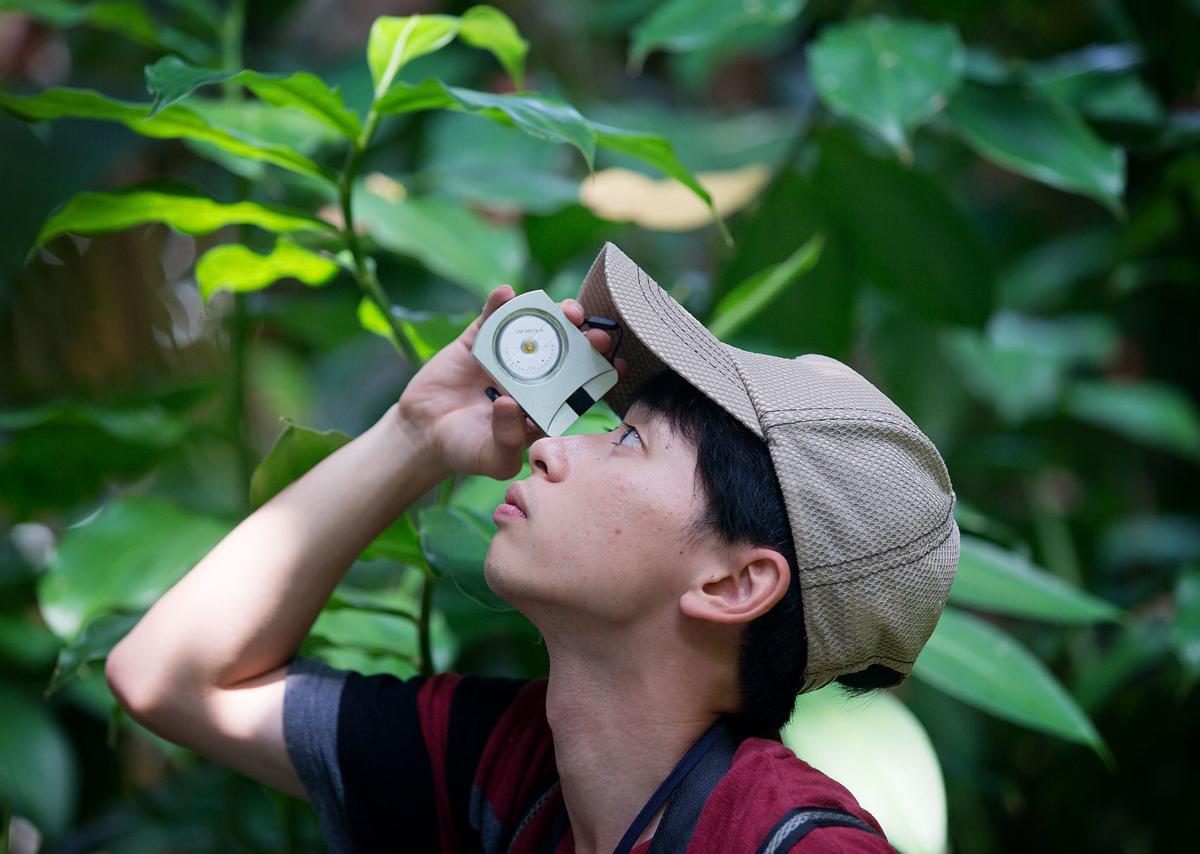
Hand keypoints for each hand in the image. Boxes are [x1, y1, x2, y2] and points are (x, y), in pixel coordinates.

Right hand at [396, 285, 627, 480]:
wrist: (422, 434)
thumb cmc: (465, 451)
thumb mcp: (493, 458)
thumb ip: (508, 439)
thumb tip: (511, 403)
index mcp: (544, 404)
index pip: (581, 385)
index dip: (601, 373)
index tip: (619, 363)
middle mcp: (531, 376)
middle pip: (566, 350)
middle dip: (586, 339)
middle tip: (597, 335)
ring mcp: (506, 355)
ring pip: (537, 328)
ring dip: (555, 315)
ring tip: (567, 310)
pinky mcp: (478, 341)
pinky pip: (492, 317)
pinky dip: (499, 302)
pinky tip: (507, 294)